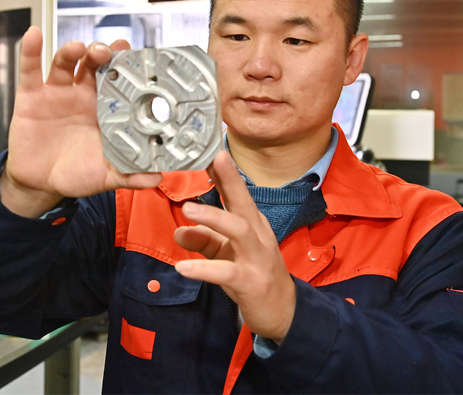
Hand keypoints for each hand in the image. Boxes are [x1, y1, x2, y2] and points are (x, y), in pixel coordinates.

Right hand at [0, 27, 161, 216]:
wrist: (40, 185)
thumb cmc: (76, 174)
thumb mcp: (105, 176)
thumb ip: (129, 175)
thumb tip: (156, 178)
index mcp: (104, 109)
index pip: (118, 80)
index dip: (126, 66)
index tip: (137, 56)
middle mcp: (82, 95)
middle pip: (94, 63)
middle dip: (103, 52)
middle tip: (110, 50)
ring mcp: (57, 93)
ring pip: (65, 62)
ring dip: (73, 50)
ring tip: (80, 49)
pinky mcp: (31, 96)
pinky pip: (30, 70)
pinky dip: (30, 51)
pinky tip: (34, 35)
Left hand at [173, 150, 295, 342]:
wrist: (283, 313)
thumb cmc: (254, 276)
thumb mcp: (226, 255)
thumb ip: (204, 240)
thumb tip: (179, 230)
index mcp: (252, 224)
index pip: (238, 193)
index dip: (225, 171)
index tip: (211, 149)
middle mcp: (258, 236)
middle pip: (244, 203)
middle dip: (229, 180)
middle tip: (210, 160)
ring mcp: (257, 258)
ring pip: (239, 231)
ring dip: (214, 218)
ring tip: (188, 210)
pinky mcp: (252, 283)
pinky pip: (227, 272)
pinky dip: (204, 269)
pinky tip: (182, 267)